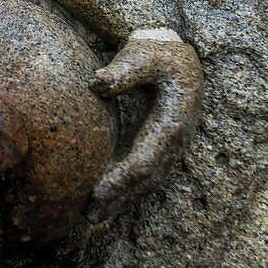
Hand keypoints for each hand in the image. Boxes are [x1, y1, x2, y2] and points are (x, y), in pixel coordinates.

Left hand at [86, 28, 203, 221]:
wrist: (177, 51)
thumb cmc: (159, 50)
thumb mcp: (144, 53)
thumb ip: (124, 68)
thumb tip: (96, 85)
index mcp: (174, 121)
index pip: (145, 159)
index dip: (122, 179)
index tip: (97, 192)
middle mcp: (176, 139)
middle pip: (147, 179)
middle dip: (120, 198)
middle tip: (90, 215)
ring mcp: (172, 144)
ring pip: (148, 181)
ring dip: (123, 200)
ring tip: (94, 216)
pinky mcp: (162, 144)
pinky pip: (146, 172)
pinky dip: (127, 189)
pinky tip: (107, 199)